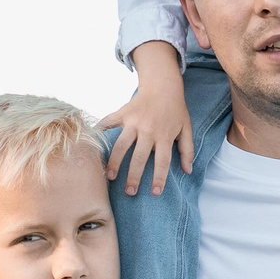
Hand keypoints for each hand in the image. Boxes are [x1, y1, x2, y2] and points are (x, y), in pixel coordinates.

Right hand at [101, 45, 193, 196]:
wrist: (163, 85)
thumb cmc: (176, 110)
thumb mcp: (186, 128)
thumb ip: (187, 150)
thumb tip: (187, 170)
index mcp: (165, 135)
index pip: (162, 161)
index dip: (159, 178)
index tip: (155, 193)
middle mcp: (148, 130)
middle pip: (139, 157)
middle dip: (134, 176)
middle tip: (130, 192)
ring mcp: (133, 121)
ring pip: (121, 145)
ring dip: (115, 162)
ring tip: (110, 177)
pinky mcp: (122, 113)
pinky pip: (108, 123)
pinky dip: (99, 131)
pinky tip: (92, 145)